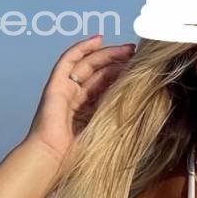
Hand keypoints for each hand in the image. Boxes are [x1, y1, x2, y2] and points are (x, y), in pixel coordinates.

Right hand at [26, 36, 134, 161]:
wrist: (53, 158)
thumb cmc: (79, 154)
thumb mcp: (107, 131)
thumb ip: (119, 116)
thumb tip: (143, 105)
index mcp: (89, 112)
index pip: (108, 86)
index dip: (123, 76)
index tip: (142, 69)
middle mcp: (77, 99)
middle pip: (99, 73)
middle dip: (119, 61)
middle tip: (137, 54)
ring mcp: (66, 90)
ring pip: (88, 64)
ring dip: (108, 54)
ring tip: (127, 48)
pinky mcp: (56, 85)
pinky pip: (69, 60)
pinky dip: (82, 48)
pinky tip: (98, 40)